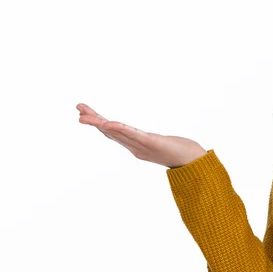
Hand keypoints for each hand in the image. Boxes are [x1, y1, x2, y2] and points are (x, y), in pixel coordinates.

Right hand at [76, 103, 207, 168]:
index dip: (97, 122)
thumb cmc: (179, 152)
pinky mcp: (154, 144)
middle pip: (110, 131)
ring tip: (84, 116)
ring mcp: (143, 146)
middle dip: (93, 120)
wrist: (195, 163)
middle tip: (78, 108)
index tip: (83, 111)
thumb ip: (150, 140)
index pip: (112, 131)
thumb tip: (144, 136)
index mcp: (135, 145)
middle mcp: (136, 146)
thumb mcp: (161, 143)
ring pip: (117, 133)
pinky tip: (109, 123)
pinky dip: (121, 129)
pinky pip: (134, 135)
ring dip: (100, 124)